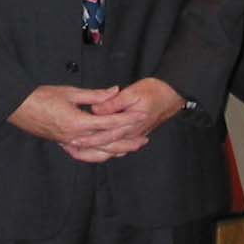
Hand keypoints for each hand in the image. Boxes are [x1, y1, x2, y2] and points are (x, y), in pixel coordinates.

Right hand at [9, 85, 129, 157]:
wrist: (18, 108)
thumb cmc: (42, 97)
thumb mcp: (70, 92)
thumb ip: (95, 95)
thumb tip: (115, 91)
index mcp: (78, 122)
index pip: (109, 123)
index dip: (126, 119)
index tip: (140, 116)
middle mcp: (75, 137)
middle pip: (107, 143)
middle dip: (127, 141)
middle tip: (144, 139)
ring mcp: (69, 144)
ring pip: (98, 153)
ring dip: (116, 151)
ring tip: (131, 148)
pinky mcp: (64, 145)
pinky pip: (85, 155)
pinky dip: (99, 156)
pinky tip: (108, 154)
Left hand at [67, 78, 186, 159]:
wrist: (174, 95)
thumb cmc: (155, 91)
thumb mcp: (133, 92)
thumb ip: (113, 102)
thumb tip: (96, 110)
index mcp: (130, 123)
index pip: (105, 133)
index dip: (88, 137)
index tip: (73, 138)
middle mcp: (132, 133)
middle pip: (106, 145)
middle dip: (87, 147)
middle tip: (69, 147)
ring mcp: (134, 136)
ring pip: (112, 150)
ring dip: (95, 152)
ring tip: (77, 150)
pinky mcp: (136, 135)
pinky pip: (119, 148)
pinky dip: (106, 151)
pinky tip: (97, 149)